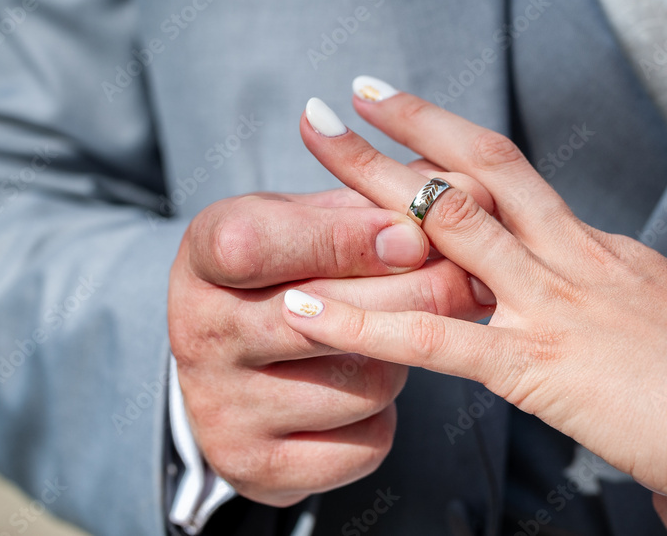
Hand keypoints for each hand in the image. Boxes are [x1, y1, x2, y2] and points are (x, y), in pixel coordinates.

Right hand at [168, 185, 495, 506]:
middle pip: (325, 321)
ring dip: (400, 359)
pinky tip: (364, 388)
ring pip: (365, 385)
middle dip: (416, 294)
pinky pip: (366, 444)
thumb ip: (375, 204)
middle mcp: (198, 336)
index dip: (342, 240)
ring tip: (390, 338)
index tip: (410, 235)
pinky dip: (385, 417)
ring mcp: (222, 410)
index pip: (256, 246)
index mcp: (202, 257)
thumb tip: (466, 199)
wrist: (233, 362)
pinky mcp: (257, 467)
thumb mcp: (308, 217)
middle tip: (469, 278)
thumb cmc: (286, 268)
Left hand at [284, 85, 666, 533]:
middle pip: (474, 172)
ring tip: (314, 150)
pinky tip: (305, 309)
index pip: (515, 180)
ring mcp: (551, 303)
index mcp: (603, 249)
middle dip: (404, 130)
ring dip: (368, 184)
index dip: (456, 143)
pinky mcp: (536, 365)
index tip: (416, 117)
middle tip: (346, 98)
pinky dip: (361, 322)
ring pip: (447, 224)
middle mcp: (572, 258)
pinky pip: (432, 337)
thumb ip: (663, 299)